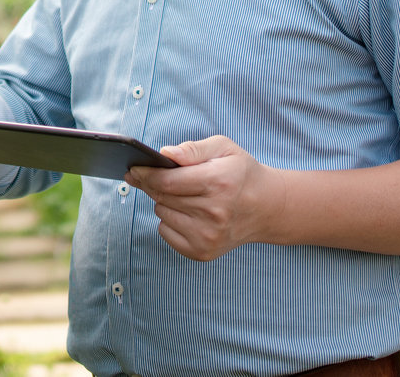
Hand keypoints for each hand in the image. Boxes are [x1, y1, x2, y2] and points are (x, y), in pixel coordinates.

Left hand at [125, 135, 283, 261]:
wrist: (266, 208)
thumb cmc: (240, 173)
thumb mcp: (223, 148)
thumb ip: (192, 149)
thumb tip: (165, 154)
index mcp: (218, 183)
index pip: (167, 181)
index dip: (146, 173)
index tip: (133, 168)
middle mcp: (214, 213)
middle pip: (162, 196)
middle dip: (150, 183)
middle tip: (145, 175)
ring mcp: (209, 236)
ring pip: (161, 214)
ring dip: (164, 201)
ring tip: (183, 194)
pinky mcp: (203, 252)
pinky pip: (166, 232)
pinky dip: (169, 220)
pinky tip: (186, 212)